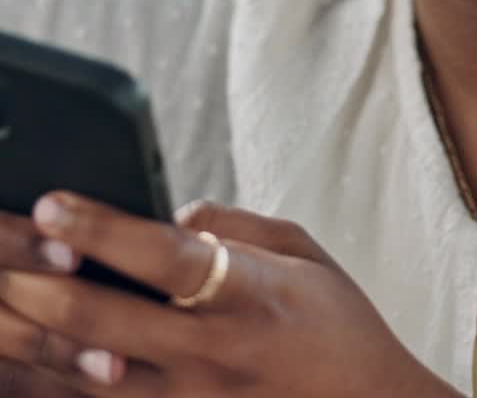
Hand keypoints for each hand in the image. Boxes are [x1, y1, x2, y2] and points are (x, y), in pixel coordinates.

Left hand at [0, 194, 461, 396]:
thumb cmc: (338, 329)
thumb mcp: (305, 254)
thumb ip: (236, 226)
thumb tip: (175, 212)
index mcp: (247, 296)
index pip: (162, 256)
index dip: (101, 228)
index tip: (50, 203)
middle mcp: (211, 357)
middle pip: (103, 321)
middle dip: (36, 283)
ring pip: (84, 378)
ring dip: (29, 339)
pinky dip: (51, 390)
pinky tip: (18, 367)